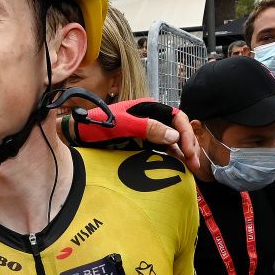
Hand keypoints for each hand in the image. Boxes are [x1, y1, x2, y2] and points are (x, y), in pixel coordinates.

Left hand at [73, 99, 199, 169]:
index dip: (186, 132)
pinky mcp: (141, 143)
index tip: (188, 150)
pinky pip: (162, 148)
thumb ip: (147, 128)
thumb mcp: (123, 125)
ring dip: (183, 151)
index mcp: (148, 108)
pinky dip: (172, 156)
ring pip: (172, 140)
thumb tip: (175, 136)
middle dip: (189, 144)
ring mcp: (147, 130)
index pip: (177, 116)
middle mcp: (151, 117)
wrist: (80, 135)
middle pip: (178, 129)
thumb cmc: (98, 126)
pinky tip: (178, 165)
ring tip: (191, 167)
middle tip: (194, 163)